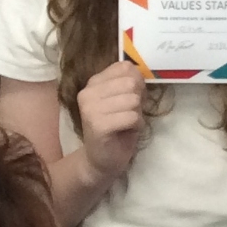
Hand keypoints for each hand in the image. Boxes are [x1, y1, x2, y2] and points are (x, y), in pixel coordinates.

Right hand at [77, 60, 147, 182]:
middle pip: (131, 83)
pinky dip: (136, 125)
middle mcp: (88, 92)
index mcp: (93, 82)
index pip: (125, 67)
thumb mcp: (123, 99)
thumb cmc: (116, 127)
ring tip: (126, 123)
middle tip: (129, 113)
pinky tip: (126, 131)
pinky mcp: (98, 125)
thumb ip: (129, 82)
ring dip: (137, 114)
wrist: (101, 160)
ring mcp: (90, 109)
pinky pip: (132, 117)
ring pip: (133, 100)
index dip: (137, 82)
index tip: (130, 98)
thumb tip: (139, 71)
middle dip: (138, 100)